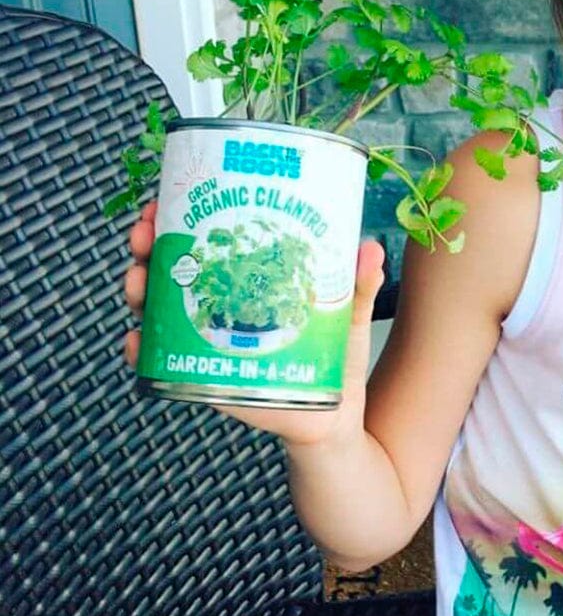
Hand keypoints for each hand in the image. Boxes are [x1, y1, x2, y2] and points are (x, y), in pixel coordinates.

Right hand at [123, 199, 385, 446]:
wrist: (332, 415)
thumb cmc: (336, 355)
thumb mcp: (349, 313)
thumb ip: (359, 284)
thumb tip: (372, 249)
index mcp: (249, 278)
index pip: (207, 239)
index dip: (180, 217)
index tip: (163, 201)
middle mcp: (220, 303)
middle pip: (171, 267)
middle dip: (148, 247)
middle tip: (145, 236)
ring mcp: (206, 338)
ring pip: (157, 307)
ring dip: (138, 290)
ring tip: (138, 281)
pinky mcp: (204, 374)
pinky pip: (161, 361)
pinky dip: (141, 352)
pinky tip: (136, 343)